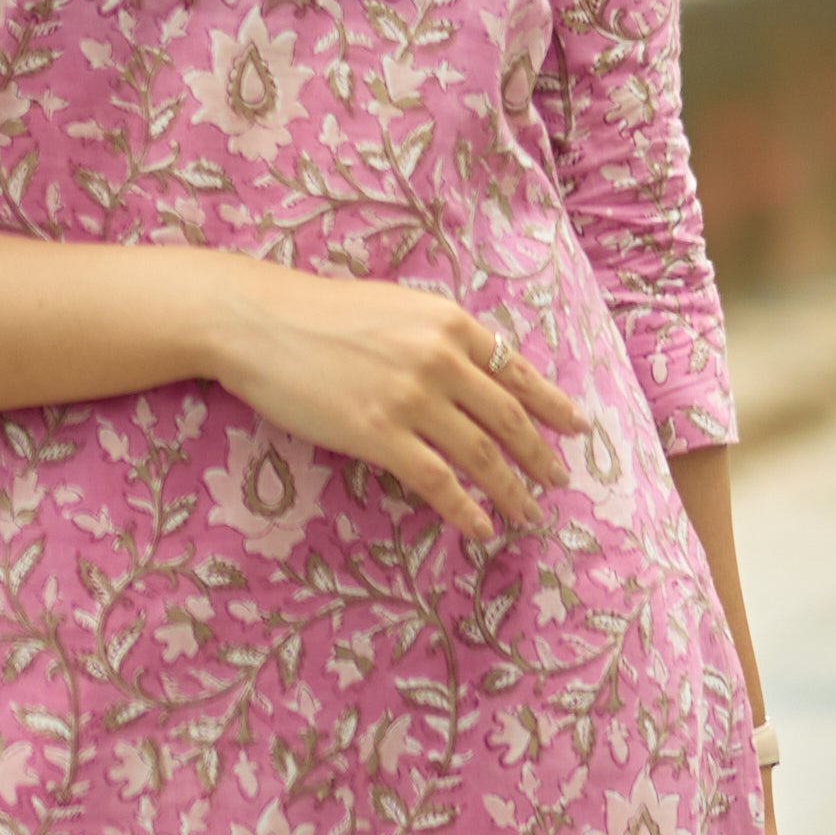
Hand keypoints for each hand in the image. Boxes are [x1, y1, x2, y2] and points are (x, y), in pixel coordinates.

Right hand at [201, 258, 581, 545]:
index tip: (577, 429)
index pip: (517, 370)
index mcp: (449, 322)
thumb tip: (474, 370)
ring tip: (529, 514)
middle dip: (540, 455)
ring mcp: (411, 397)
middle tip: (559, 481)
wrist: (258, 321)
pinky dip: (465, 507)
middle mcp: (440, 359)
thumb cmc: (318, 312)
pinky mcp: (378, 433)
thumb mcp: (395, 307)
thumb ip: (438, 336)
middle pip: (508, 417)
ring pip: (480, 454)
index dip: (552, 404)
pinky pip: (436, 480)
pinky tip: (481, 526)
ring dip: (512, 490)